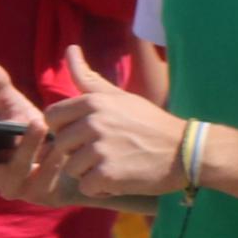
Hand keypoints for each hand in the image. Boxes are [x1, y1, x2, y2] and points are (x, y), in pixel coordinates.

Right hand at [0, 63, 73, 203]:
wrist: (63, 160)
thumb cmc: (30, 133)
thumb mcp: (13, 109)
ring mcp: (12, 187)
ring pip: (13, 172)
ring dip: (25, 148)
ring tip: (37, 123)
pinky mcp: (38, 193)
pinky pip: (42, 179)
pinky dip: (49, 161)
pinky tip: (59, 146)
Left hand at [27, 43, 187, 205]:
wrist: (186, 151)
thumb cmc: (150, 124)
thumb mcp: (120, 96)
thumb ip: (88, 78)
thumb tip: (70, 49)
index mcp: (93, 102)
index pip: (51, 117)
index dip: (64, 129)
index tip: (85, 134)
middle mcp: (93, 123)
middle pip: (60, 145)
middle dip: (78, 153)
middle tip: (107, 151)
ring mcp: (100, 149)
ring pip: (71, 168)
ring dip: (90, 172)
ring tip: (116, 164)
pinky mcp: (107, 174)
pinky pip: (87, 187)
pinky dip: (101, 188)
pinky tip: (120, 178)